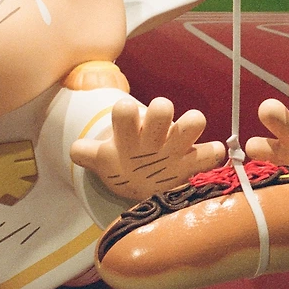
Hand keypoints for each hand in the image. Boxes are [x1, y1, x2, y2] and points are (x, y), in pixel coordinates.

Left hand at [71, 97, 224, 200]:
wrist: (144, 180)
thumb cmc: (123, 164)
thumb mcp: (103, 161)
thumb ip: (88, 154)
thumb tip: (76, 150)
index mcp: (130, 129)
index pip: (126, 111)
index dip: (125, 112)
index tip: (124, 114)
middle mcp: (155, 131)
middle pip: (163, 108)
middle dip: (160, 112)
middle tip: (155, 126)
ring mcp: (177, 145)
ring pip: (193, 122)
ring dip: (190, 125)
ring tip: (181, 143)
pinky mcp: (195, 160)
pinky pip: (212, 154)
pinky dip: (212, 154)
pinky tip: (208, 158)